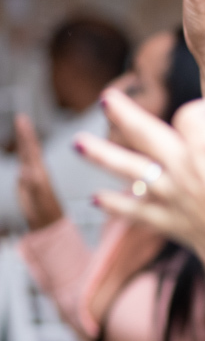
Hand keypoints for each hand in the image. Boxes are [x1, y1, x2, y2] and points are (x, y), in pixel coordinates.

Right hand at [14, 114, 63, 230]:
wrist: (47, 222)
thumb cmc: (45, 211)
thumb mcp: (39, 198)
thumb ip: (32, 184)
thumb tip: (25, 170)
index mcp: (40, 172)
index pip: (32, 149)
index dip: (26, 135)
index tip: (22, 120)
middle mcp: (37, 170)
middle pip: (29, 147)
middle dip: (24, 133)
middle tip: (21, 118)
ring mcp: (32, 174)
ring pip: (26, 152)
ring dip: (23, 139)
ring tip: (21, 125)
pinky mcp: (27, 180)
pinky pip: (24, 162)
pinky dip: (22, 152)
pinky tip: (21, 147)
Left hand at [76, 88, 204, 274]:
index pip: (194, 115)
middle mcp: (182, 166)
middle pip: (143, 133)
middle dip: (123, 114)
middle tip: (105, 98)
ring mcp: (173, 196)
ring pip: (129, 171)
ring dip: (101, 156)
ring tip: (77, 144)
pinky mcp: (174, 224)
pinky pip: (139, 212)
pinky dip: (119, 205)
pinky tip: (100, 200)